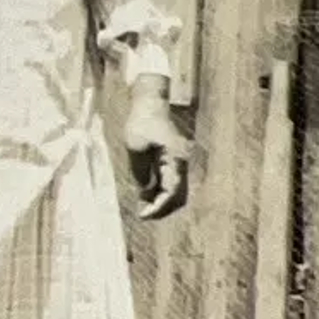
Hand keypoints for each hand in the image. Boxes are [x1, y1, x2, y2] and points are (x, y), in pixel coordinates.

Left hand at [123, 90, 190, 220]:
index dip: (159, 207)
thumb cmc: (142, 122)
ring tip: (143, 205)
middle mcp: (182, 162)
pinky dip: (162, 192)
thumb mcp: (136, 147)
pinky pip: (173, 182)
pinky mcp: (175, 160)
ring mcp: (180, 162)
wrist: (151, 103)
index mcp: (175, 159)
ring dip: (162, 201)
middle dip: (162, 208)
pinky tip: (147, 194)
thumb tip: (146, 192)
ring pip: (177, 191)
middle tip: (143, 214)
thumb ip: (141, 172)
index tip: (144, 214)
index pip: (172, 191)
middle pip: (179, 196)